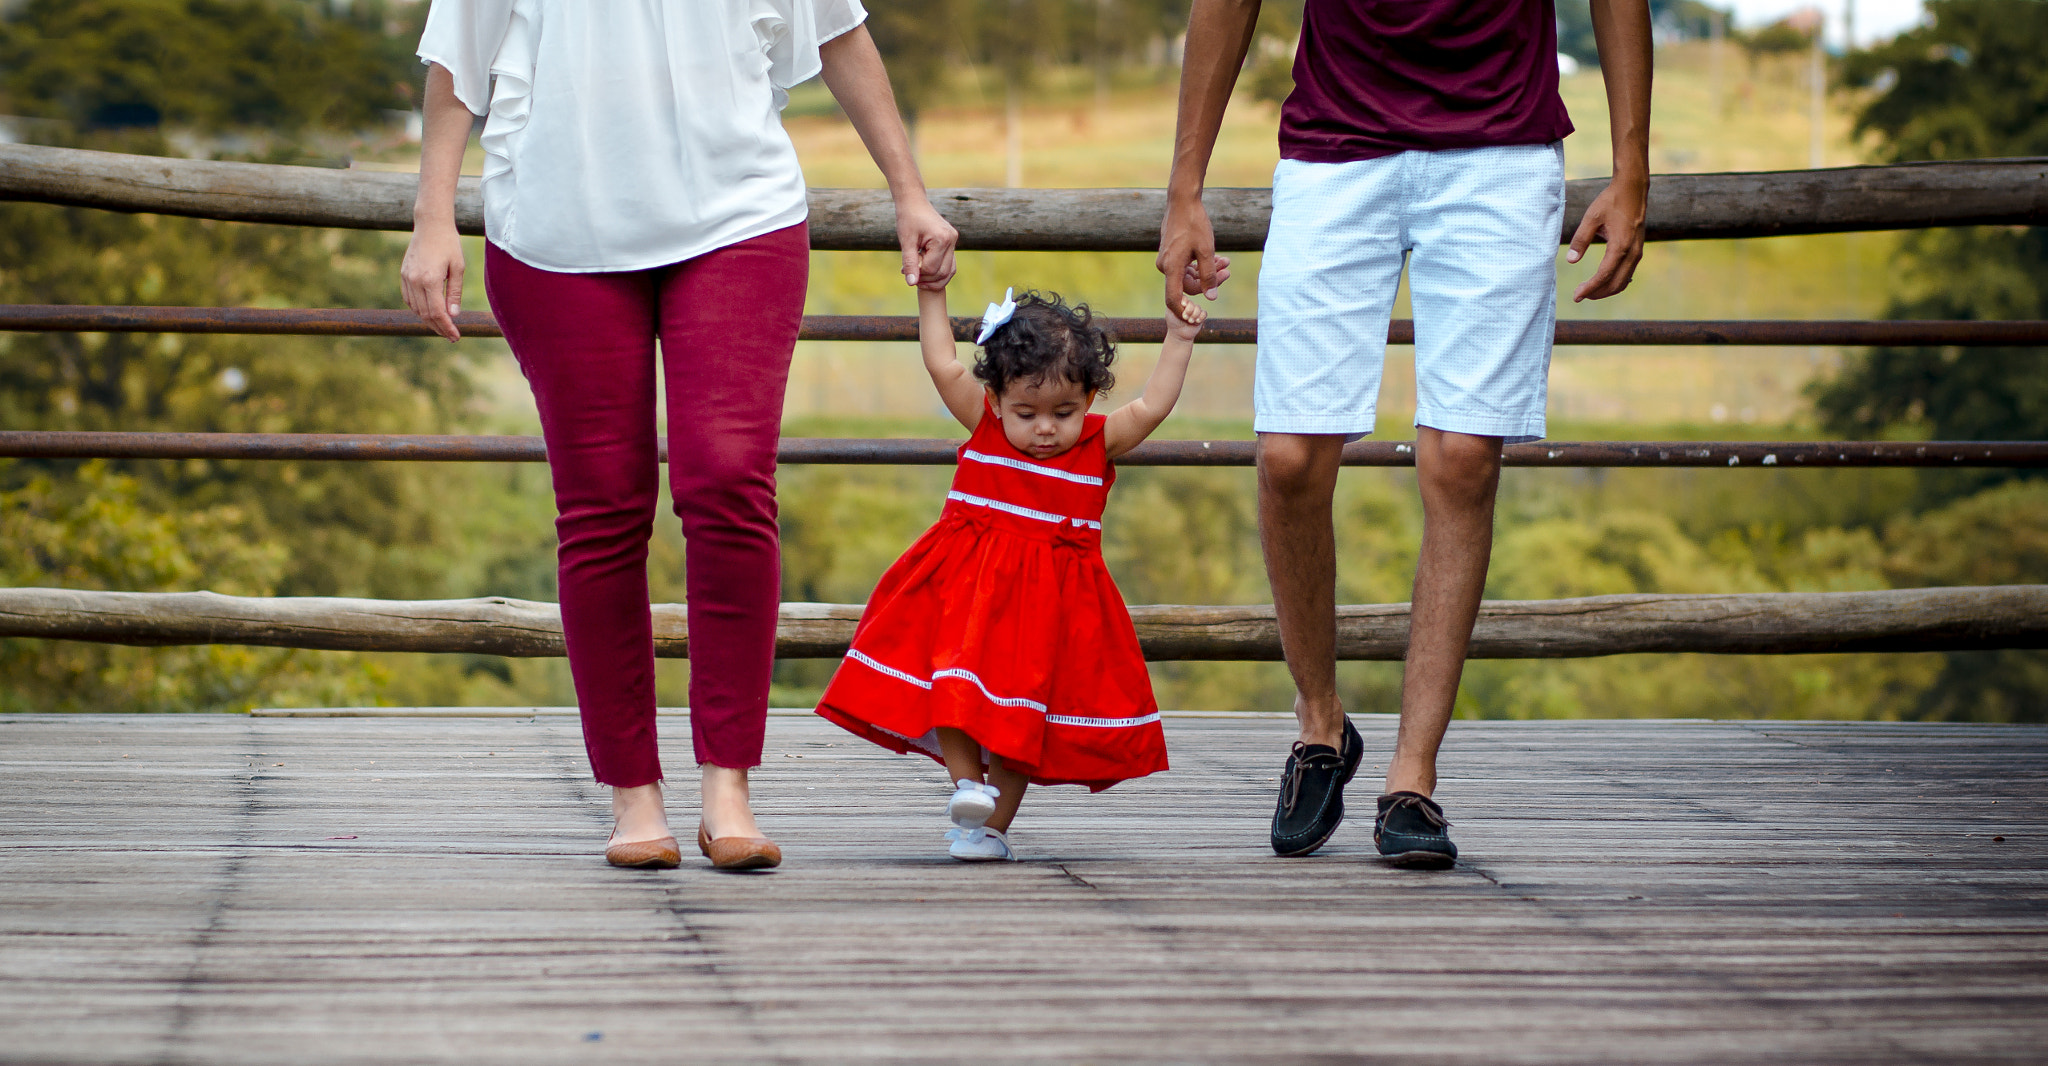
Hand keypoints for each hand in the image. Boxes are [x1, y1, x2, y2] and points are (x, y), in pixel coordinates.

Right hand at [400, 222, 465, 341]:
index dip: (446, 327)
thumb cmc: (449, 244)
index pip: (437, 312)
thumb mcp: (458, 268)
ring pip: (416, 308)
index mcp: (430, 280)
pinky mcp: (403, 274)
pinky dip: (418, 309)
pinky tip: (429, 312)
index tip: (455, 336)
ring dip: (428, 320)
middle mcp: (415, 280)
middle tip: (451, 336)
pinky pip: (408, 299)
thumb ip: (454, 293)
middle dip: (439, 327)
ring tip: (442, 325)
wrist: (430, 225)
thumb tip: (453, 315)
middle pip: (426, 314)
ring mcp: (406, 277)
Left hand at [897, 197, 958, 290]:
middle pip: (942, 273)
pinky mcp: (951, 242)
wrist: (914, 202)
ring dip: (934, 279)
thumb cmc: (908, 219)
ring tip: (917, 277)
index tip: (902, 270)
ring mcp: (954, 241)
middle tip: (910, 275)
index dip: (917, 274)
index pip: (931, 268)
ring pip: (949, 271)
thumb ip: (909, 263)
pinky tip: (924, 271)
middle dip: (926, 279)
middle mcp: (951, 240)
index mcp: (942, 239)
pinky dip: (938, 271)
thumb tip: (911, 283)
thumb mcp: (906, 242)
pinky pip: (949, 264)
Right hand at [1157, 197, 1227, 314]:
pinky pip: (1185, 266)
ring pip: (1188, 275)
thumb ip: (1209, 275)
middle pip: (1186, 285)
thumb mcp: (1206, 250)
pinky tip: (1216, 259)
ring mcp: (1167, 259)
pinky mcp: (1170, 253)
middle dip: (1208, 281)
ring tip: (1225, 262)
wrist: (1182, 201)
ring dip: (1207, 272)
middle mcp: (1165, 266)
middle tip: (1227, 271)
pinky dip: (1199, 265)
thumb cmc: (1194, 223)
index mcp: (1171, 268)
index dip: (1184, 310)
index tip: (1195, 316)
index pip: (1174, 298)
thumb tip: (1211, 297)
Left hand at [1167, 295, 1207, 339]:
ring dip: (1194, 315)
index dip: (1185, 301)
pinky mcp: (1201, 316)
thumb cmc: (1173, 322)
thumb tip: (1182, 297)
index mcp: (1181, 302)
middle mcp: (1189, 305)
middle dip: (1189, 311)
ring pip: (1198, 308)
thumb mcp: (1170, 311)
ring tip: (1189, 321)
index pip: (1185, 298)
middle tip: (1184, 318)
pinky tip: (1196, 322)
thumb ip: (1174, 302)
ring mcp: (1195, 310)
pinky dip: (1200, 317)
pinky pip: (1204, 313)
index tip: (1183, 306)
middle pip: (1192, 303)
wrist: (1179, 334)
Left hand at [1566, 176, 1646, 301]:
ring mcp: (1637, 251)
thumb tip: (1571, 260)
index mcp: (1621, 245)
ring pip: (1623, 281)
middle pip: (1615, 283)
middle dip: (1597, 293)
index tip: (1576, 295)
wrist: (1633, 189)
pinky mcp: (1638, 249)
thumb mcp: (1591, 217)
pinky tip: (1603, 282)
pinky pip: (1628, 273)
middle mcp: (1632, 252)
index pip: (1604, 275)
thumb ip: (1580, 239)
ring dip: (1606, 289)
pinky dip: (1615, 281)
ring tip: (1588, 291)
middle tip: (1579, 295)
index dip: (1590, 288)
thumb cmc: (1611, 201)